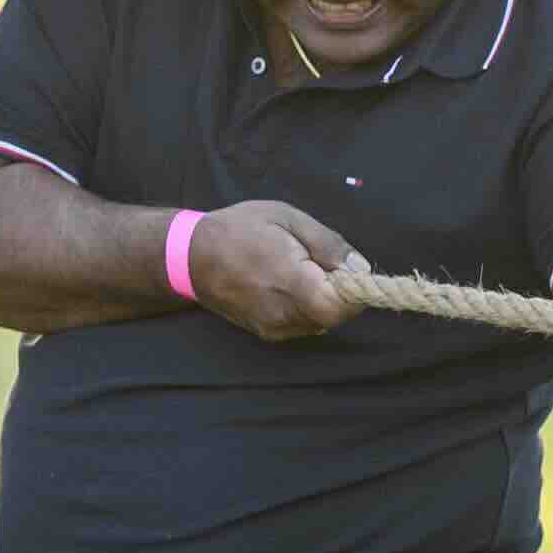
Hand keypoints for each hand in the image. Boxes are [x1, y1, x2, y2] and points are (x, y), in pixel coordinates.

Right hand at [183, 198, 360, 344]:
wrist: (192, 256)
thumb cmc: (239, 229)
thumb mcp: (287, 218)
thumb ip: (327, 243)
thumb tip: (360, 267)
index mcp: (291, 282)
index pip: (342, 305)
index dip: (355, 289)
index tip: (348, 268)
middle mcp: (284, 313)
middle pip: (335, 315)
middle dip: (340, 292)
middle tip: (321, 262)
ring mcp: (274, 328)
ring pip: (320, 322)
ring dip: (323, 300)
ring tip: (301, 271)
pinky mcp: (268, 333)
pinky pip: (303, 324)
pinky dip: (307, 307)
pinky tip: (288, 285)